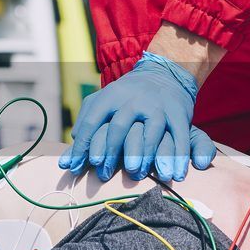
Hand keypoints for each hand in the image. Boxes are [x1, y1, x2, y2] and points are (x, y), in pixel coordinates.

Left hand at [59, 52, 216, 181]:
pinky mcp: (178, 114)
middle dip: (110, 151)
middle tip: (102, 174)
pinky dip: (178, 157)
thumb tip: (69, 156)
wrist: (163, 74)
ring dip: (143, 154)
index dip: (83, 145)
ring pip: (150, 131)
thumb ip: (85, 124)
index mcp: (110, 96)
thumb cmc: (125, 98)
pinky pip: (179, 137)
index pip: (92, 122)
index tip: (77, 166)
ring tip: (135, 174)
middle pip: (119, 127)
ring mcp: (157, 106)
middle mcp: (133, 100)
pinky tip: (175, 175)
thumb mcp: (103, 101)